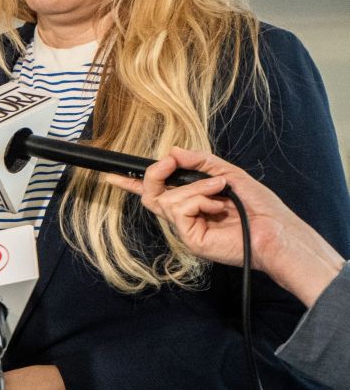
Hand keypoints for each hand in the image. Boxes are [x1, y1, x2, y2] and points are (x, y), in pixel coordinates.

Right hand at [106, 147, 341, 304]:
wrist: (276, 229)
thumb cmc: (259, 206)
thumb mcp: (228, 173)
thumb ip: (199, 161)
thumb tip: (172, 151)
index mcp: (192, 200)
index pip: (157, 191)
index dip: (133, 183)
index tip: (114, 175)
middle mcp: (185, 215)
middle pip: (150, 193)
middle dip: (154, 173)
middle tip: (169, 163)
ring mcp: (186, 228)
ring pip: (166, 199)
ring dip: (196, 188)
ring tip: (220, 193)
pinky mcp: (190, 238)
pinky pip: (179, 210)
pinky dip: (199, 201)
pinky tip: (217, 207)